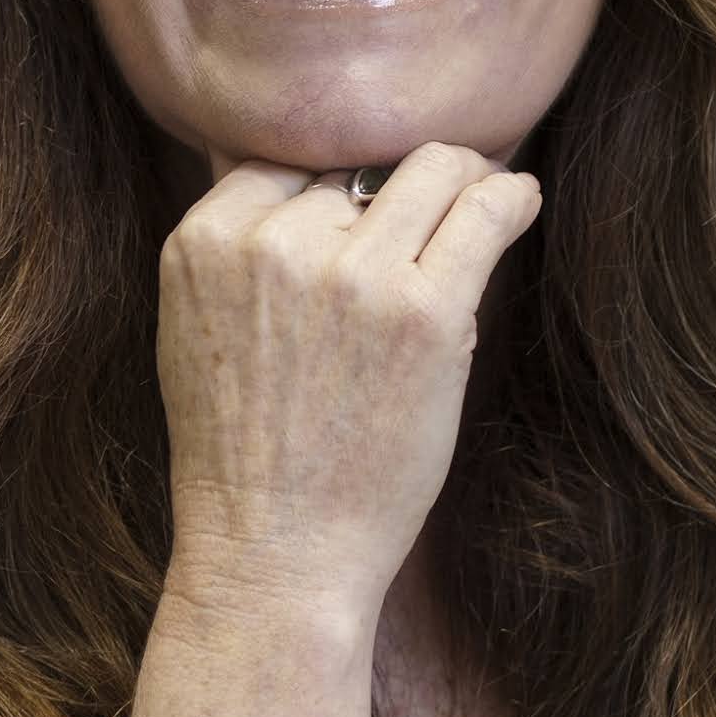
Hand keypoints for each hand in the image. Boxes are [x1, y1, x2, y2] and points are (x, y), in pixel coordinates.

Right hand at [155, 150, 539, 620]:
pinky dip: (511, 198)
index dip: (333, 187)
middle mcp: (274, 243)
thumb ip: (235, 257)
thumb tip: (308, 185)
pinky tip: (521, 204)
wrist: (274, 554)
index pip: (288, 162)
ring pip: (429, 170)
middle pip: (357, 169)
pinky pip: (486, 212)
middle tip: (435, 203)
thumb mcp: (194, 332)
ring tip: (485, 193)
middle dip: (395, 189)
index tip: (369, 208)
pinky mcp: (426, 312)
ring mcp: (353, 273)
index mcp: (203, 242)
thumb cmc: (243, 459)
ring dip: (463, 176)